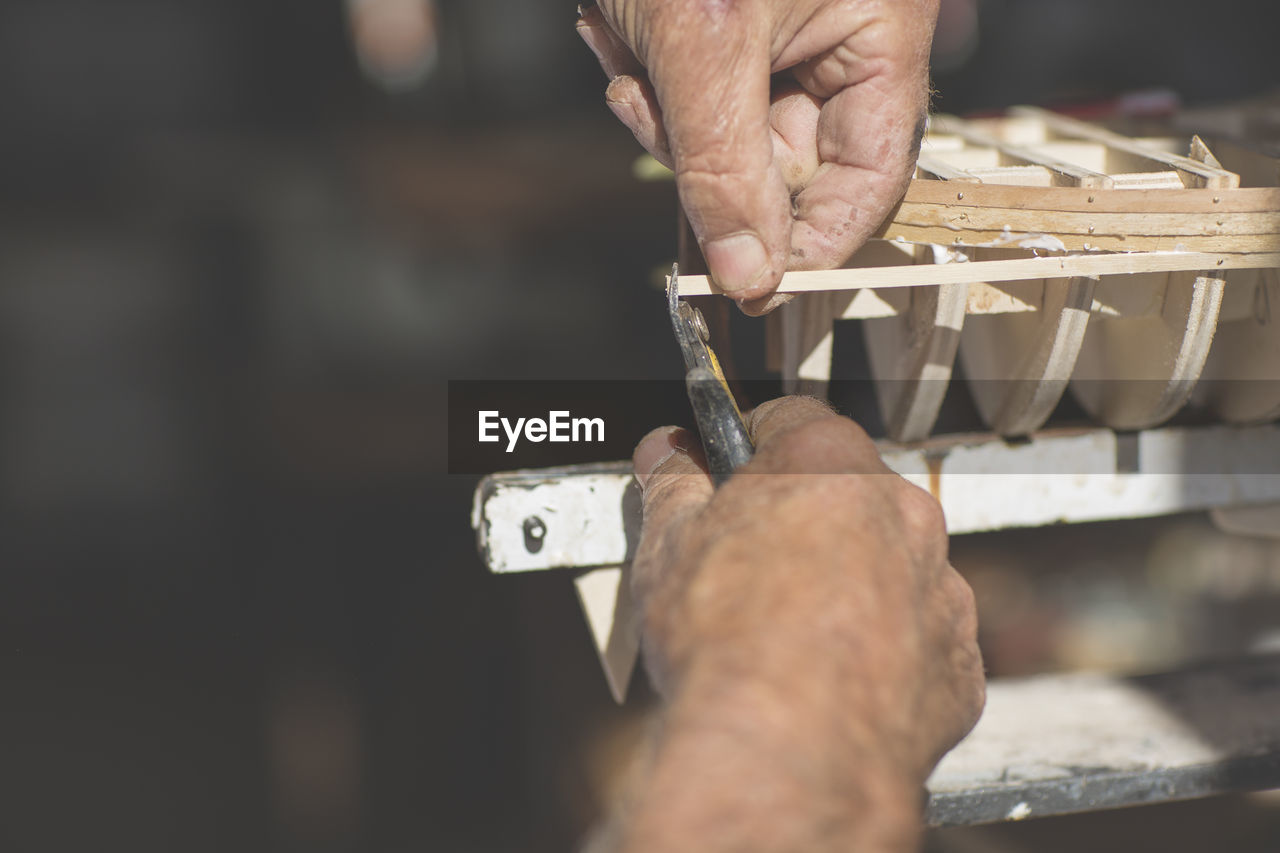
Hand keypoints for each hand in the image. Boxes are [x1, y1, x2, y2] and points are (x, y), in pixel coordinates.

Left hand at [577, 0, 937, 312]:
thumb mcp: (704, 40)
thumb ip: (726, 168)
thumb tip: (748, 276)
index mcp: (880, 34)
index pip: (867, 178)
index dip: (811, 240)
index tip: (749, 279)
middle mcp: (837, 41)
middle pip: (782, 163)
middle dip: (705, 150)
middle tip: (650, 102)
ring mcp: (776, 36)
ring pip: (720, 134)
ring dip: (660, 106)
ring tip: (627, 39)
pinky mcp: (718, 31)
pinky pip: (683, 95)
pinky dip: (641, 73)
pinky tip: (616, 25)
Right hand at [619, 397, 982, 850]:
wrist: (784, 753)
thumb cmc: (725, 643)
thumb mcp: (668, 547)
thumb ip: (673, 486)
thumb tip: (666, 454)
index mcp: (827, 463)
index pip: (793, 420)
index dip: (753, 446)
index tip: (731, 474)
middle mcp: (901, 512)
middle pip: (852, 494)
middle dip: (809, 520)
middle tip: (754, 568)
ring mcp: (941, 587)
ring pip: (894, 568)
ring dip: (855, 587)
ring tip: (792, 640)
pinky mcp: (958, 662)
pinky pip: (921, 640)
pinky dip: (886, 654)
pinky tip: (833, 684)